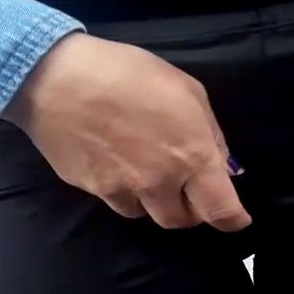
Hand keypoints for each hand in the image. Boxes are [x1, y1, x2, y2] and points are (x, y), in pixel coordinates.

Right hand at [3, 33, 250, 231]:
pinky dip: (125, 192)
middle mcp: (159, 183)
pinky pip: (117, 201)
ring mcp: (123, 192)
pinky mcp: (94, 192)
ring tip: (147, 172)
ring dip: (155, 201)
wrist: (58, 80)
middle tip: (188, 190)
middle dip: (190, 210)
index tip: (236, 218)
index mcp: (191, 156)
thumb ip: (208, 132)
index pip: (221, 210)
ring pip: (147, 214)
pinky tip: (117, 164)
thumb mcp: (185, 89)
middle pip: (181, 221)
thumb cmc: (127, 72)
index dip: (233, 220)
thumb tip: (221, 164)